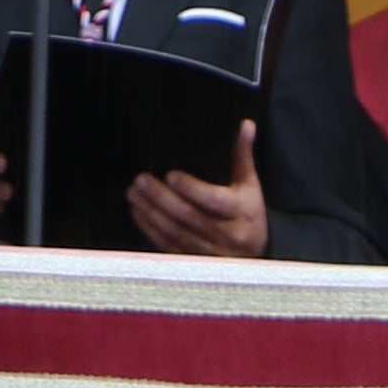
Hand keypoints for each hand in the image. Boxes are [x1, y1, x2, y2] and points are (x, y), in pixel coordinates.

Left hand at [128, 123, 267, 260]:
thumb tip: (246, 125)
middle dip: (162, 198)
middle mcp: (227, 236)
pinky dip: (150, 230)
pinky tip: (138, 212)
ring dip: (151, 212)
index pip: (214, 200)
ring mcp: (210, 252)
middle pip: (189, 216)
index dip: (191, 189)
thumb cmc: (247, 211)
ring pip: (175, 232)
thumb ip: (242, 156)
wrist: (254, 252)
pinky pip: (169, 247)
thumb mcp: (250, 184)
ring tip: (133, 193)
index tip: (171, 176)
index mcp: (242, 212)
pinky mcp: (195, 262)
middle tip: (141, 180)